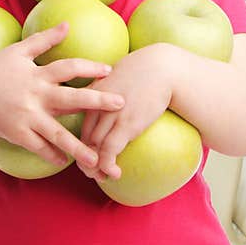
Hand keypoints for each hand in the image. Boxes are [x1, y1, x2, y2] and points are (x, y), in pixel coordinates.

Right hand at [0, 22, 125, 169]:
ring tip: (97, 157)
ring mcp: (26, 117)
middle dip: (97, 102)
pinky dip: (52, 154)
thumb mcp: (18, 51)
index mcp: (37, 74)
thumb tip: (68, 24)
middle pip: (71, 99)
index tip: (109, 70)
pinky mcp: (16, 133)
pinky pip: (38, 146)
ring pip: (57, 133)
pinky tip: (66, 161)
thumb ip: (44, 39)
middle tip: (121, 104)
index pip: (68, 68)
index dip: (89, 68)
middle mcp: (35, 96)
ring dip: (78, 146)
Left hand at [77, 43, 176, 180]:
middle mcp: (97, 105)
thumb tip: (110, 97)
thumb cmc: (146, 69)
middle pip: (84, 139)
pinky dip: (107, 166)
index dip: (83, 144)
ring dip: (95, 168)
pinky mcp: (126, 124)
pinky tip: (115, 173)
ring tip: (102, 177)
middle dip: (86, 160)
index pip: (81, 125)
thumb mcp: (119, 74)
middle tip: (94, 172)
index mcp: (93, 93)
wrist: (164, 67)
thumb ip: (108, 86)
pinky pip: (109, 151)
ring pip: (93, 149)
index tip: (91, 156)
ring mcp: (111, 116)